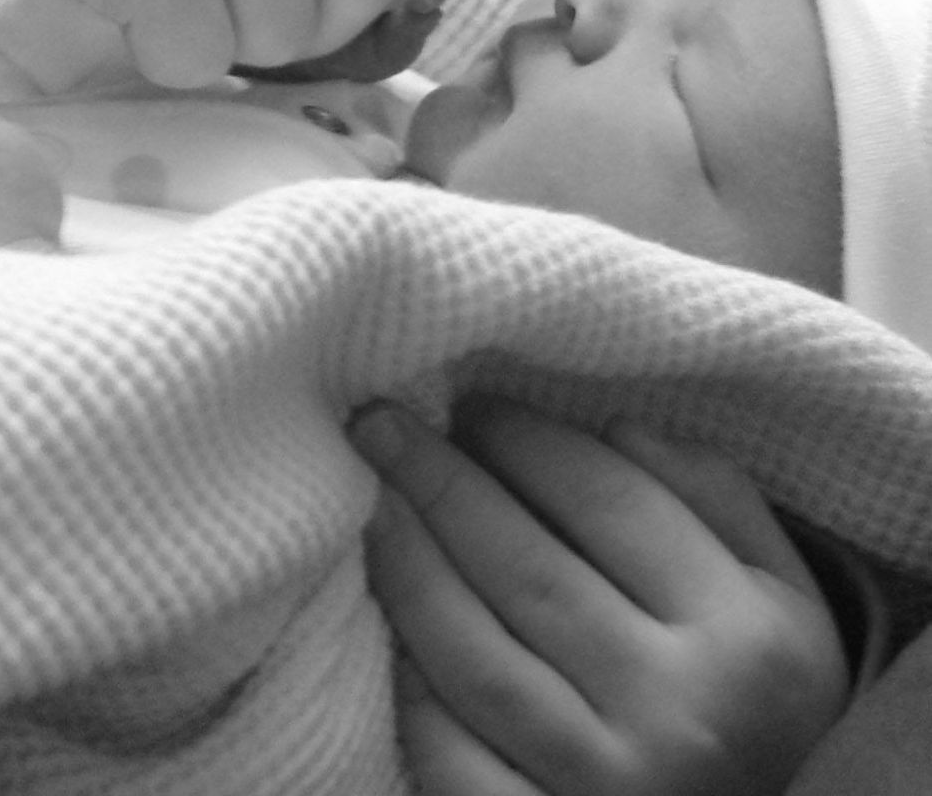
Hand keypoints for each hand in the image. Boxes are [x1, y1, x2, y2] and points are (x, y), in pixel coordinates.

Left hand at [351, 398, 849, 795]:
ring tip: (374, 502)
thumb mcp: (787, 596)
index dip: (527, 439)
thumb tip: (614, 427)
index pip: (610, 502)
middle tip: (381, 423)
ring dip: (406, 567)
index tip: (472, 403)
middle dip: (439, 481)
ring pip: (473, 659)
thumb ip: (716, 497)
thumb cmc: (764, 701)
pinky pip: (452, 757)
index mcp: (746, 637)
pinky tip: (390, 628)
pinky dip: (412, 689)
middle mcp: (678, 715)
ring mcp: (607, 789)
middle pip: (526, 569)